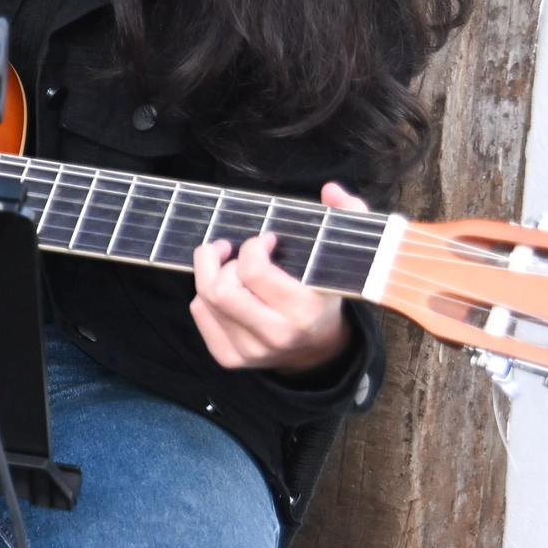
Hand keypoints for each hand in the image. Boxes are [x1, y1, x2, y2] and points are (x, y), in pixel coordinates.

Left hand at [188, 182, 366, 374]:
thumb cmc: (326, 294)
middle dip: (218, 260)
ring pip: (204, 301)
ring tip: (225, 262)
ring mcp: (250, 351)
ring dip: (208, 273)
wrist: (320, 350)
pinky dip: (204, 295)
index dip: (252, 247)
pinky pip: (200, 316)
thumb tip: (331, 189)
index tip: (264, 240)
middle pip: (221, 289)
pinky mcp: (231, 358)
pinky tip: (224, 288)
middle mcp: (276, 335)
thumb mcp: (345, 257)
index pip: (254, 272)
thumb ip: (347, 218)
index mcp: (304, 311)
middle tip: (231, 249)